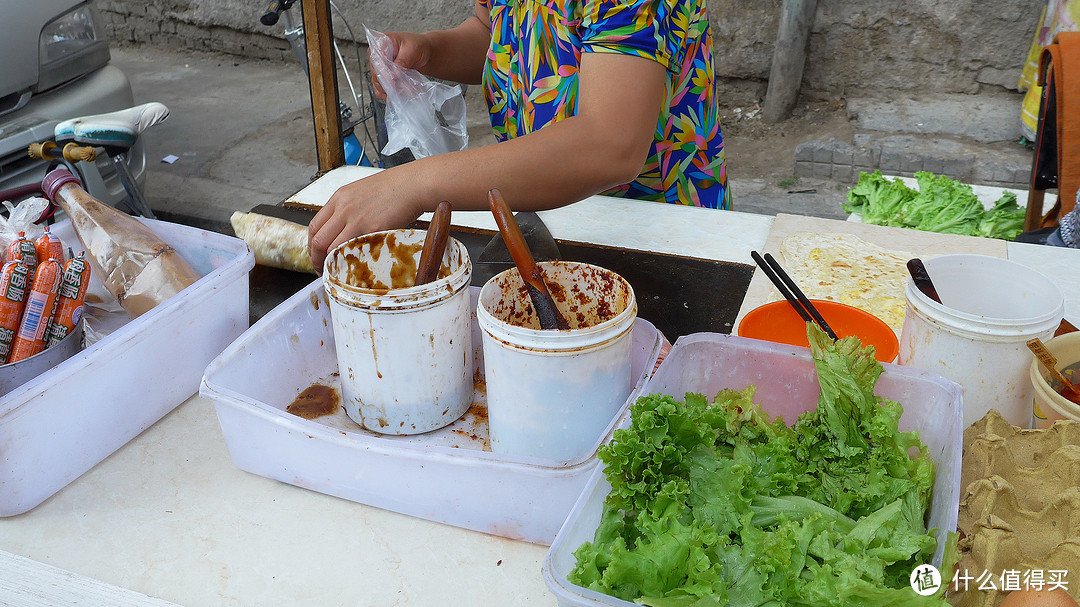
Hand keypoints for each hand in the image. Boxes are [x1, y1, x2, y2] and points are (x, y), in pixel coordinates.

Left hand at [307, 169, 425, 272]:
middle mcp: (344, 208)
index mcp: (339, 198)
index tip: (315, 255)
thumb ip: (348, 209)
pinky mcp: (372, 229)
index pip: (314, 226)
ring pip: (331, 249)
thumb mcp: (361, 192)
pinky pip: (353, 251)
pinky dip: (349, 262)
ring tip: (335, 271)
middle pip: (318, 240)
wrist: (413, 184)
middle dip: (316, 259)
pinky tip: (352, 267)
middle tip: (322, 269)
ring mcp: (357, 220)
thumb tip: (341, 230)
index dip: (311, 246)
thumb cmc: (393, 188)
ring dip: (330, 263)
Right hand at [370, 31, 432, 101]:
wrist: (424, 52)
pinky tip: (398, 94)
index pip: (377, 60)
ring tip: (405, 91)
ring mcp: (379, 67)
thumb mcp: (412, 49)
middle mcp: (376, 55)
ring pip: (378, 83)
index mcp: (379, 42)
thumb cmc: (417, 45)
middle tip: (404, 88)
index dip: (384, 73)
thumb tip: (394, 75)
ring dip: (391, 90)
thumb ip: (402, 61)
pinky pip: (381, 89)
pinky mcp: (384, 77)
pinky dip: (390, 93)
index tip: (393, 81)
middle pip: (376, 73)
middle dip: (390, 83)